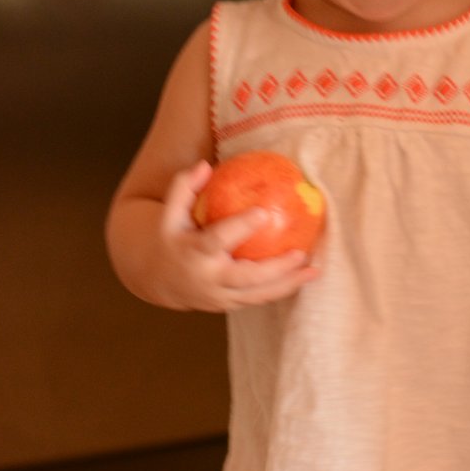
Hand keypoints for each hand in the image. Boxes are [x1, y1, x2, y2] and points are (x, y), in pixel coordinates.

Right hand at [157, 161, 319, 312]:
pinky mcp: (228, 304)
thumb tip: (205, 166)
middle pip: (246, 278)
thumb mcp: (169, 210)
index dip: (240, 227)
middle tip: (300, 252)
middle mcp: (208, 278)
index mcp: (194, 252)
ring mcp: (219, 296)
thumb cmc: (169, 235)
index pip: (218, 240)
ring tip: (314, 270)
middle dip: (275, 269)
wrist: (155, 278)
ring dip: (287, 284)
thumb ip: (184, 186)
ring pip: (257, 295)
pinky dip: (282, 289)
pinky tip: (303, 276)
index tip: (263, 212)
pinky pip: (258, 298)